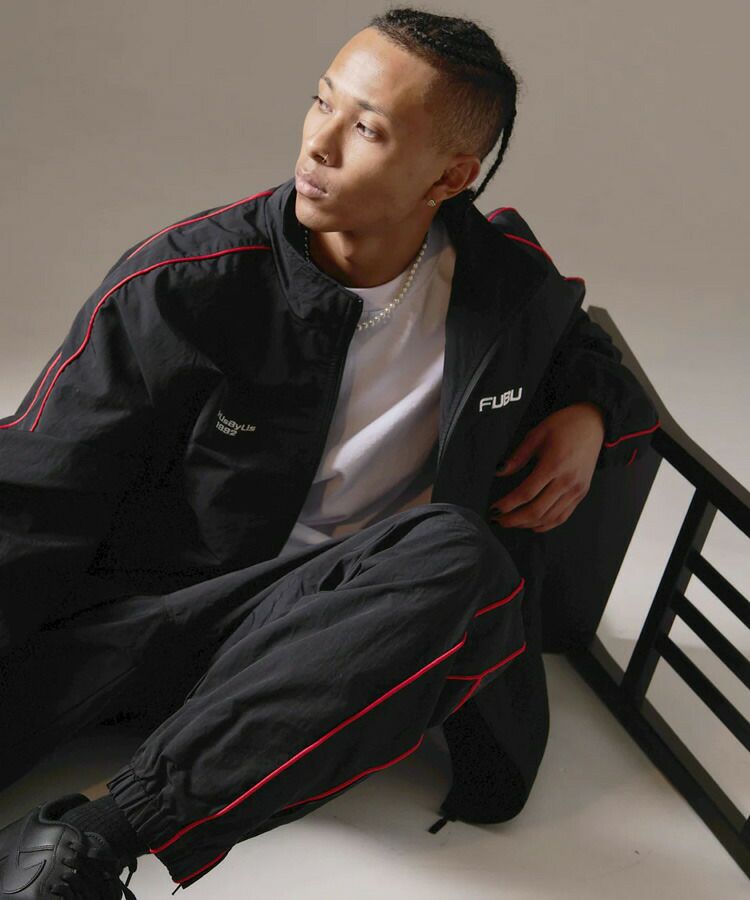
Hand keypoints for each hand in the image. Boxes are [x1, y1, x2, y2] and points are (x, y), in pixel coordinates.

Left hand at [488, 402, 605, 532]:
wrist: (593, 423)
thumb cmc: (565, 425)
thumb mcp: (537, 435)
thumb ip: (518, 457)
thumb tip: (500, 472)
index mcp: (554, 465)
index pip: (527, 493)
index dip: (508, 504)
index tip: (495, 508)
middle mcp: (567, 481)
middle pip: (537, 510)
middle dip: (514, 519)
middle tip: (498, 520)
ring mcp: (576, 490)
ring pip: (549, 518)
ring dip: (527, 524)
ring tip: (511, 522)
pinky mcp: (581, 494)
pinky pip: (563, 516)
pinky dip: (546, 524)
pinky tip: (532, 525)